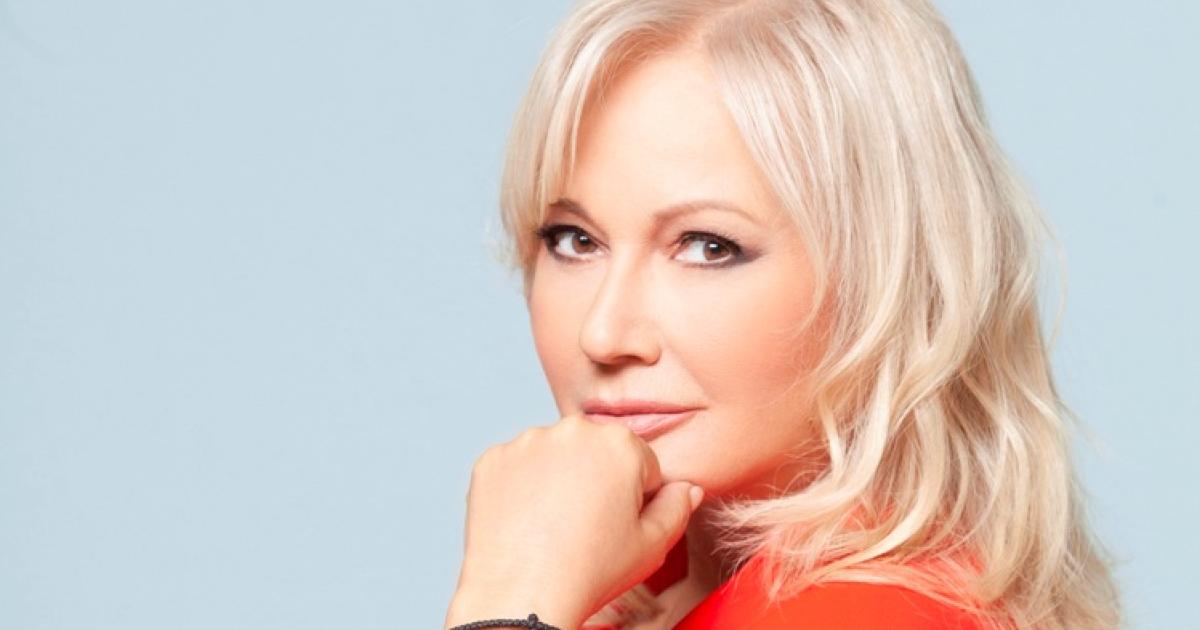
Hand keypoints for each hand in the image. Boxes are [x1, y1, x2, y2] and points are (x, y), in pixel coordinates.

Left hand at [444, 413, 704, 629]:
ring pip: (554, 455)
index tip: (618, 522)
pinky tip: (526, 521)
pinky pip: (515, 467)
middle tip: (586, 525)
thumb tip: (686, 488)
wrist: (522, 593)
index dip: (635, 496)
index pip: (640, 461)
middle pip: (595, 451)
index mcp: (621, 443)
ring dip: (557, 479)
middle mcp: (573, 430)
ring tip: (554, 525)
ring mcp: (527, 442)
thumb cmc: (590, 571)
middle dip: (596, 478)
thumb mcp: (653, 544)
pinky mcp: (493, 459)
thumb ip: (677, 507)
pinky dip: (520, 488)